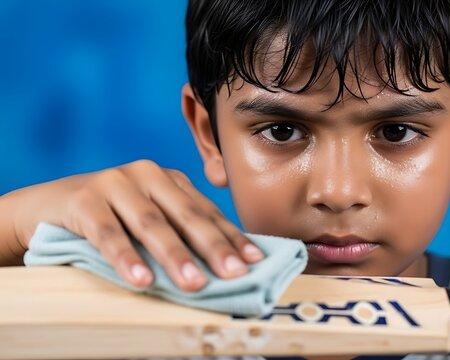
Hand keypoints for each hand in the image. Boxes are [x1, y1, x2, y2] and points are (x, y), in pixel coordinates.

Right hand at [6, 159, 263, 290]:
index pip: (207, 212)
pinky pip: (108, 233)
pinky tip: (142, 280)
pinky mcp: (84, 200)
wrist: (49, 206)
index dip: (232, 237)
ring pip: (151, 225)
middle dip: (213, 247)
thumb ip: (181, 231)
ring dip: (174, 257)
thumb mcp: (150, 217)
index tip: (255, 262)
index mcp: (169, 179)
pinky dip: (126, 258)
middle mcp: (146, 174)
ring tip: (194, 285)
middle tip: (235, 274)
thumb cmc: (112, 216)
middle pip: (186, 216)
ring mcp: (114, 183)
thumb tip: (227, 262)